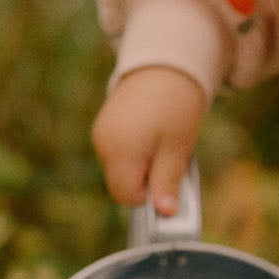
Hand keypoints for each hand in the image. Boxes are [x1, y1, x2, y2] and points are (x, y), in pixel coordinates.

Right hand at [90, 65, 205, 215]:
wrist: (165, 66)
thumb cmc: (175, 107)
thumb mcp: (177, 148)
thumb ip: (167, 182)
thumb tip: (164, 213)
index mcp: (120, 151)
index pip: (126, 196)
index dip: (150, 196)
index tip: (168, 180)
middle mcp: (103, 144)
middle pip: (122, 185)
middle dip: (146, 181)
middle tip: (169, 159)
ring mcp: (100, 135)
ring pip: (120, 171)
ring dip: (142, 167)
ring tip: (161, 143)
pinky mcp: (103, 128)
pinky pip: (118, 155)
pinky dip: (135, 154)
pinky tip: (151, 136)